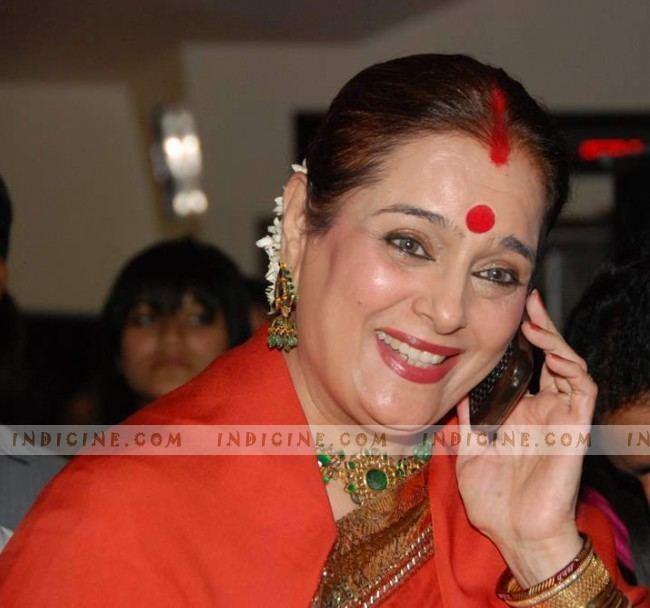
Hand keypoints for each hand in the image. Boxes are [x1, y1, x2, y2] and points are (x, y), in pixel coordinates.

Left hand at [455, 289, 595, 585]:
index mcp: (516, 413)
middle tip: (528, 300)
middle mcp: (540, 410)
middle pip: (549, 358)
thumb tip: (454, 392)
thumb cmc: (493, 499)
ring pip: (569, 366)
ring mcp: (559, 417)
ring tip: (536, 319)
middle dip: (541, 327)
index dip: (520, 339)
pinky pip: (583, 389)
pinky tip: (554, 352)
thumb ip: (465, 421)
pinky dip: (572, 367)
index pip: (524, 366)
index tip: (506, 312)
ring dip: (555, 340)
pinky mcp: (575, 427)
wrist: (514, 533)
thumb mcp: (468, 451)